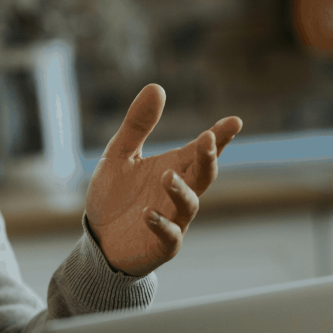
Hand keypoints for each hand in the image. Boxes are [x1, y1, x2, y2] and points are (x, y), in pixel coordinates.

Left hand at [83, 85, 242, 275]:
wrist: (98, 241)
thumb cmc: (114, 196)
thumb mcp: (119, 155)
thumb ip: (137, 125)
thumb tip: (157, 87)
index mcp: (174, 167)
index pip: (202, 150)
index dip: (220, 137)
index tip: (234, 122)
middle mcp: (180, 192)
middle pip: (204, 174)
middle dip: (208, 158)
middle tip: (207, 140)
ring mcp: (174, 219)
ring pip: (190, 204)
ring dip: (181, 190)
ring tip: (166, 176)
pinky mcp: (162, 245)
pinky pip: (169, 236)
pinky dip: (162, 224)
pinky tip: (147, 214)